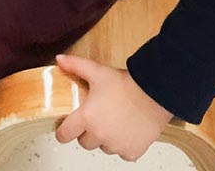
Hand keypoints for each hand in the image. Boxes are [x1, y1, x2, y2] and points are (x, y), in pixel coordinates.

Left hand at [54, 54, 172, 161]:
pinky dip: (124, 145)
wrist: (154, 92)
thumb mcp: (97, 71)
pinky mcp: (131, 152)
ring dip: (106, 138)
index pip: (64, 135)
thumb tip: (59, 59)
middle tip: (98, 116)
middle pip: (85, 142)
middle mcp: (99, 135)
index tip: (68, 125)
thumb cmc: (126, 83)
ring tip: (115, 120)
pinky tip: (128, 129)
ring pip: (104, 147)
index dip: (65, 130)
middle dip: (88, 131)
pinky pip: (122, 153)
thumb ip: (75, 65)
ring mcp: (116, 146)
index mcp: (86, 118)